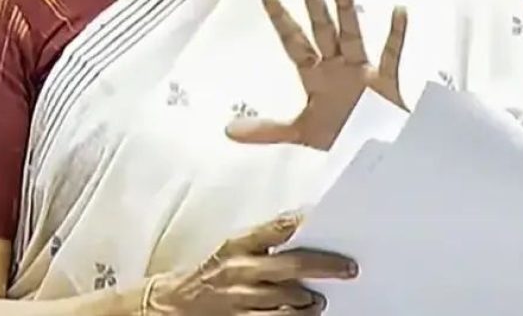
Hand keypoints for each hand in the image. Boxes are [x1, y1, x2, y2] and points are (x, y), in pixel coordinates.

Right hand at [142, 214, 355, 314]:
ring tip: (318, 301)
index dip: (302, 221)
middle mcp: (241, 271)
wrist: (174, 304)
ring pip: (290, 301)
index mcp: (238, 245)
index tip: (327, 218)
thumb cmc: (210, 273)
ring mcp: (242, 300)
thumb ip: (261, 241)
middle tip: (348, 269)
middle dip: (325, 267)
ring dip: (310, 301)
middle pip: (292, 266)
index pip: (276, 228)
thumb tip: (300, 226)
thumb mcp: (230, 248)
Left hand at [228, 0, 407, 150]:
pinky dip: (395, 34)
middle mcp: (337, 66)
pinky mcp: (386, 82)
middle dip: (314, 3)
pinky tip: (398, 10)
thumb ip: (267, 129)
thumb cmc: (343, 137)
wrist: (377, 154)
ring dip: (346, 11)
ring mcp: (362, 71)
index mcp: (316, 75)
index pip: (294, 42)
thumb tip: (229, 130)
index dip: (281, 20)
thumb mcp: (301, 132)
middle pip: (323, 29)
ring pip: (352, 35)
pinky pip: (390, 54)